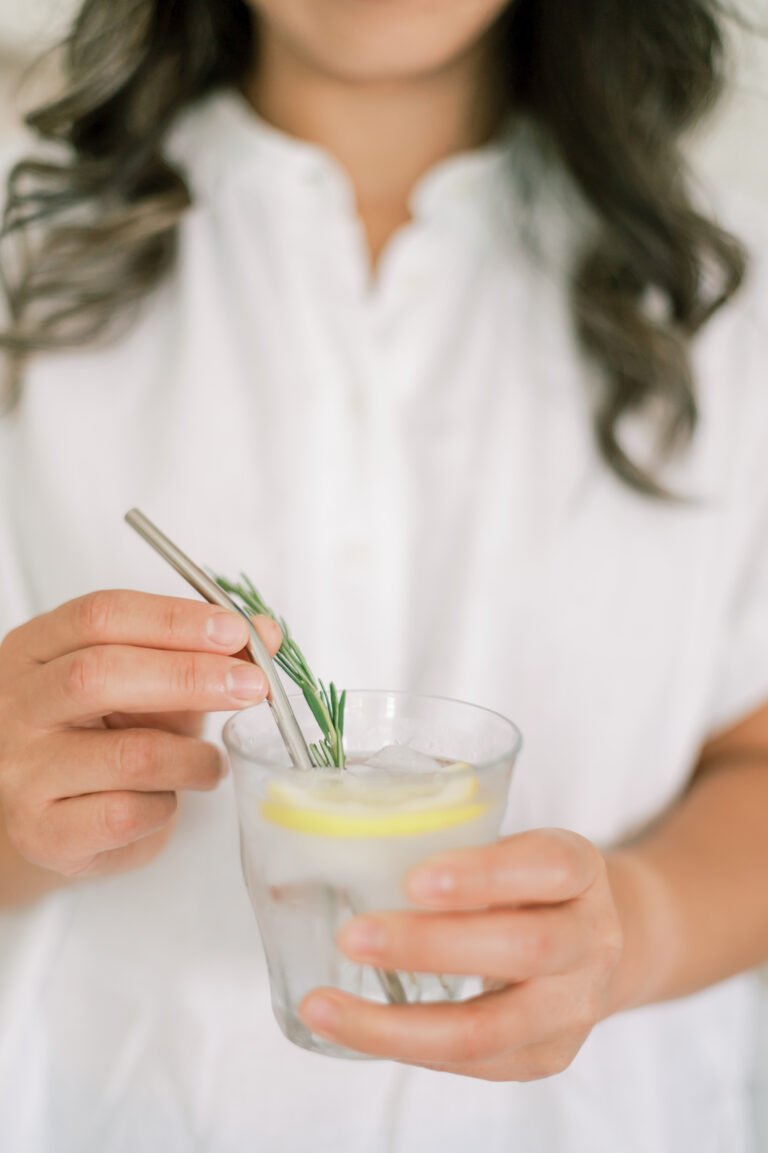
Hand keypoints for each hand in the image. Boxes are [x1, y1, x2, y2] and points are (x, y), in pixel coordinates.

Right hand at [0, 590, 279, 881]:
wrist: (52, 818)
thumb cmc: (102, 738)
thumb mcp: (146, 684)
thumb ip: (199, 654)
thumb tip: (264, 635)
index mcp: (35, 650)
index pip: (100, 616)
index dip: (175, 620)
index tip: (236, 632)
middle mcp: (16, 706)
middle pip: (100, 675)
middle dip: (190, 676)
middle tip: (250, 687)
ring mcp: (22, 771)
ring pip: (128, 753)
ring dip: (194, 757)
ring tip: (211, 762)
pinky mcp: (43, 832)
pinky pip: (126, 813)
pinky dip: (167, 804)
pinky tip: (169, 798)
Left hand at [299, 830, 624, 1079]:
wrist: (591, 941)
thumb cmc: (528, 883)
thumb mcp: (510, 846)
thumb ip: (452, 839)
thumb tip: (345, 829)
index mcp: (582, 871)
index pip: (549, 866)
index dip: (483, 874)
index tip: (413, 879)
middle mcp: (592, 940)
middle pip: (525, 948)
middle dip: (430, 946)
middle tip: (353, 936)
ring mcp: (573, 1007)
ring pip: (489, 1028)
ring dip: (397, 1023)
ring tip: (325, 1006)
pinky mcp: (544, 1056)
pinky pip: (471, 1063)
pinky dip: (404, 1047)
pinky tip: (353, 1028)